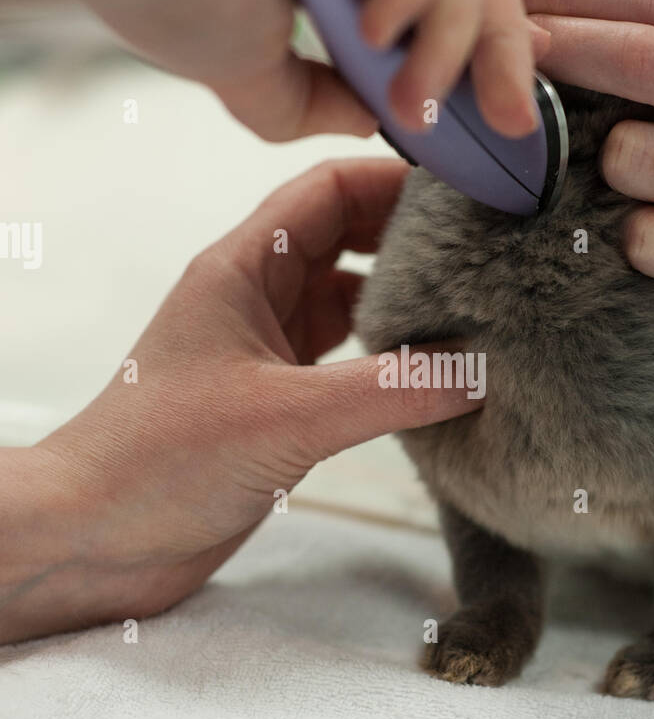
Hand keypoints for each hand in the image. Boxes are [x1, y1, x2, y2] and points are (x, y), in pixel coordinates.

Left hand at [0, 160, 478, 643]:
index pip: (329, 190)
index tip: (471, 189)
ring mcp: (267, 352)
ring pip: (353, 305)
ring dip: (409, 309)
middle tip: (492, 250)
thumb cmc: (158, 461)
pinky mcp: (278, 404)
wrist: (96, 538)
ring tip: (480, 314)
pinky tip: (438, 379)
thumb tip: (481, 370)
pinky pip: (351, 365)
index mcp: (242, 268)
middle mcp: (256, 299)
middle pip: (349, 240)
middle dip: (417, 242)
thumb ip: (391, 391)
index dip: (398, 180)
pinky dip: (394, 366)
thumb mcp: (289, 417)